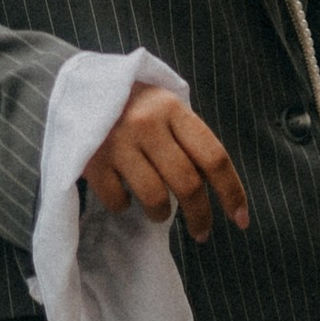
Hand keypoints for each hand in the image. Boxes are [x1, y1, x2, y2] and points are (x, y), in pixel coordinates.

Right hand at [83, 84, 249, 240]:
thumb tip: (215, 187)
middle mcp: (147, 124)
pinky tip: (123, 192)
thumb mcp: (165, 108)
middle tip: (202, 232)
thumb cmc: (133, 104)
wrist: (79, 88)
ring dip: (161, 214)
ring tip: (159, 212)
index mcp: (173, 109)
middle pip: (188, 183)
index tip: (240, 219)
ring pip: (155, 198)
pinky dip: (124, 205)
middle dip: (200, 216)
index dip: (232, 192)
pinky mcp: (91, 160)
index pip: (214, 157)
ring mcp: (118, 142)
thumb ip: (186, 139)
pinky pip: (118, 200)